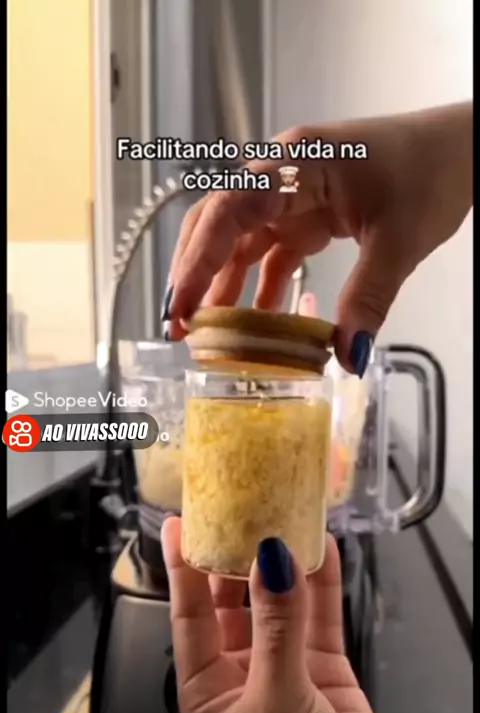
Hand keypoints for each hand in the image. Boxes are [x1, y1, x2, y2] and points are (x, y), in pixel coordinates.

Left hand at [161, 518, 377, 712]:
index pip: (187, 615)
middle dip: (234, 558)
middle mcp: (240, 673)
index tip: (179, 524)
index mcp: (205, 689)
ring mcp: (283, 667)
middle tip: (238, 510)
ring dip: (280, 565)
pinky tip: (321, 548)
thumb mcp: (274, 697)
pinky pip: (319, 615)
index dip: (182, 567)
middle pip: (231, 601)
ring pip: (277, 603)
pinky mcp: (324, 667)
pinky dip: (322, 583)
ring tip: (280, 517)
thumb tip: (271, 561)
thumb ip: (276, 625)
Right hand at [165, 101, 471, 375]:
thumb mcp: (400, 240)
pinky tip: (258, 323)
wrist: (460, 149)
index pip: (229, 210)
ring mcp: (293, 197)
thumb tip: (348, 356)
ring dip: (223, 286)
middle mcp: (284, 175)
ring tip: (209, 333)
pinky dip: (262, 288)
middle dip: (194, 274)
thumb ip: (369, 298)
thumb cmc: (432, 170)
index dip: (197, 260)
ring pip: (240, 242)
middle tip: (179, 326)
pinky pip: (272, 254)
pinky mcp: (307, 216)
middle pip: (219, 224)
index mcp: (298, 163)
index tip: (182, 306)